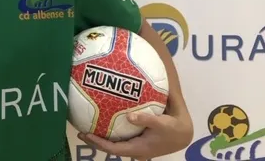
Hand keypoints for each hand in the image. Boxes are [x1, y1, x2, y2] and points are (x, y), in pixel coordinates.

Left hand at [78, 111, 193, 160]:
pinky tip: (104, 120)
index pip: (113, 149)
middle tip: (80, 130)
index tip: (86, 134)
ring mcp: (136, 146)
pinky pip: (121, 137)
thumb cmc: (172, 128)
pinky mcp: (138, 140)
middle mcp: (134, 150)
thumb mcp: (161, 123)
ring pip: (115, 143)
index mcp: (138, 149)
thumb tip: (129, 116)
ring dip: (102, 137)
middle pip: (110, 147)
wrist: (184, 133)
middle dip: (95, 141)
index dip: (98, 143)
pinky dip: (111, 131)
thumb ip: (146, 119)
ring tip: (88, 125)